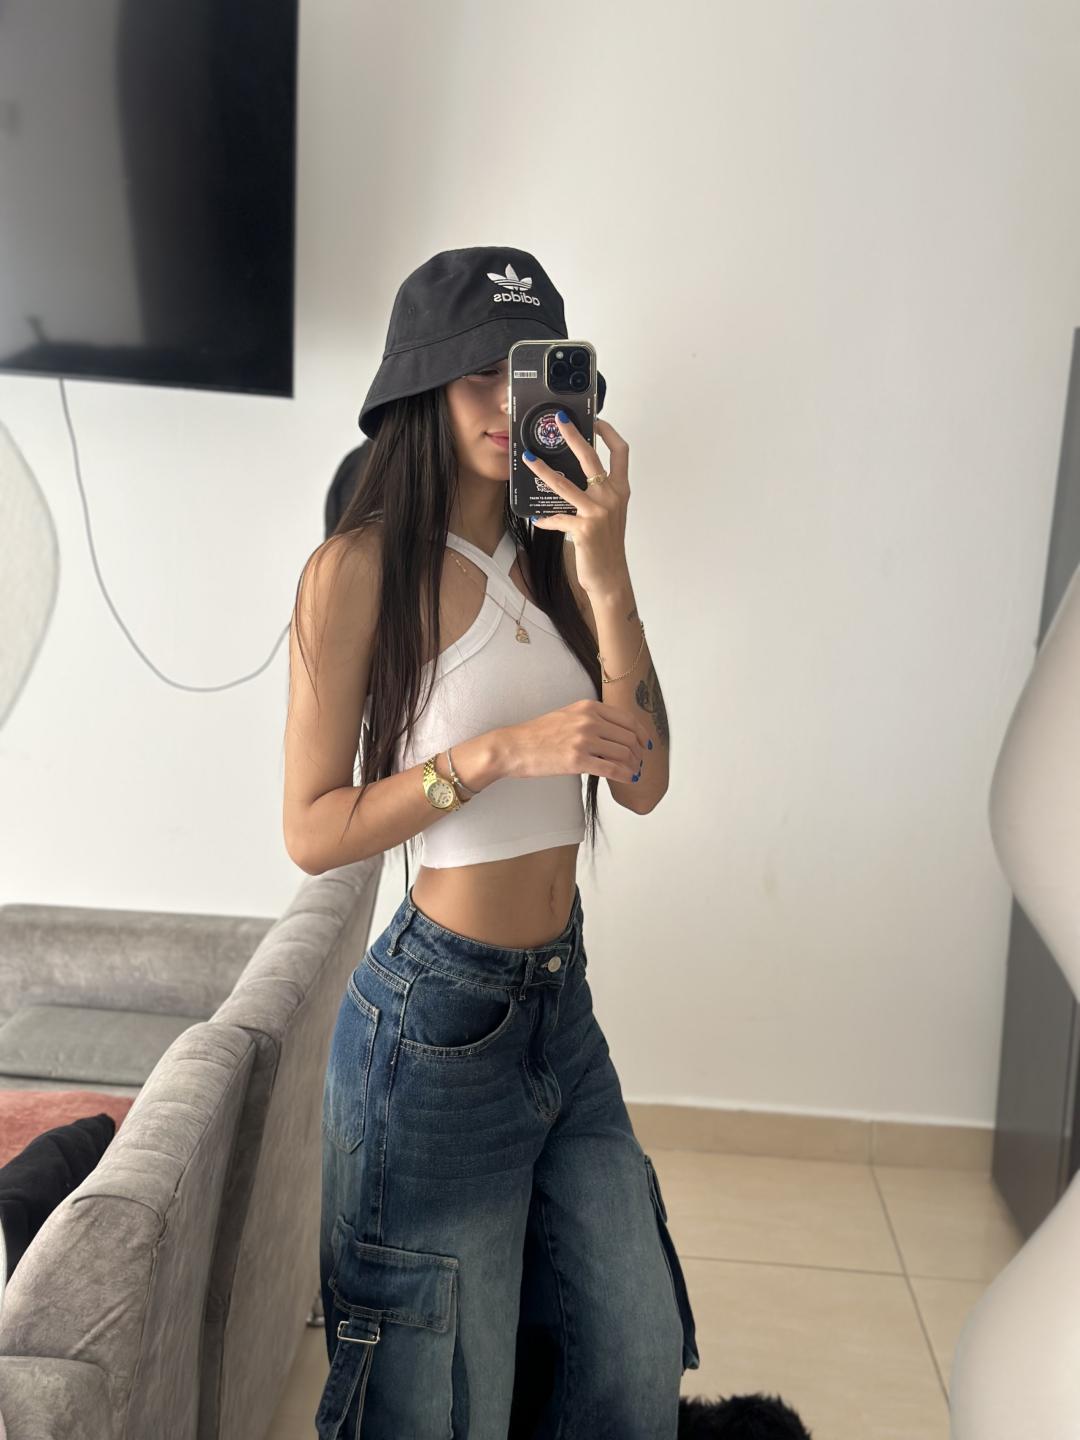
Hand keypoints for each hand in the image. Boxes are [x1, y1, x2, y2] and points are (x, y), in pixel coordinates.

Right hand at [502, 699, 649, 783]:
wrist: (515, 746)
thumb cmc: (538, 734)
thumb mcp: (568, 715)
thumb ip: (592, 718)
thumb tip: (616, 733)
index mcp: (588, 707)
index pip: (628, 719)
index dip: (642, 734)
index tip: (646, 744)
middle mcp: (589, 721)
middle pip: (629, 738)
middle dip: (639, 753)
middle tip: (640, 762)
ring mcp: (584, 740)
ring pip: (624, 753)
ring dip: (633, 765)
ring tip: (633, 772)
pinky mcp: (578, 761)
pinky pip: (612, 769)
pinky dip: (625, 775)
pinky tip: (628, 779)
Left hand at [525, 416, 630, 600]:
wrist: (610, 576)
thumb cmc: (606, 544)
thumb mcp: (608, 513)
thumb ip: (597, 493)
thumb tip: (571, 475)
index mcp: (620, 490)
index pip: (621, 451)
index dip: (609, 432)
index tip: (595, 419)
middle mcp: (611, 497)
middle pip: (591, 458)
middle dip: (573, 435)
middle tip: (559, 420)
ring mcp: (598, 513)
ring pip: (565, 484)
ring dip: (543, 471)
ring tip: (528, 459)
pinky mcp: (584, 529)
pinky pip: (557, 518)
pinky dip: (546, 519)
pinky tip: (537, 519)